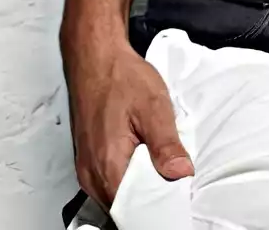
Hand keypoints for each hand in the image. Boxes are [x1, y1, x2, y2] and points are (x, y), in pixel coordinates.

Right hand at [62, 27, 192, 208]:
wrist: (95, 58)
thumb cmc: (121, 78)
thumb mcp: (153, 107)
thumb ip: (166, 145)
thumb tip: (181, 174)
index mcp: (108, 165)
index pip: (134, 210)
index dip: (158, 207)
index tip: (179, 198)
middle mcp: (92, 175)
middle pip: (124, 207)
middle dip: (151, 200)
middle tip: (176, 184)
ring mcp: (87, 170)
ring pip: (116, 197)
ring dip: (140, 190)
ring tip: (163, 173)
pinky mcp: (89, 162)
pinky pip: (110, 184)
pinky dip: (128, 181)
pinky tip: (145, 165)